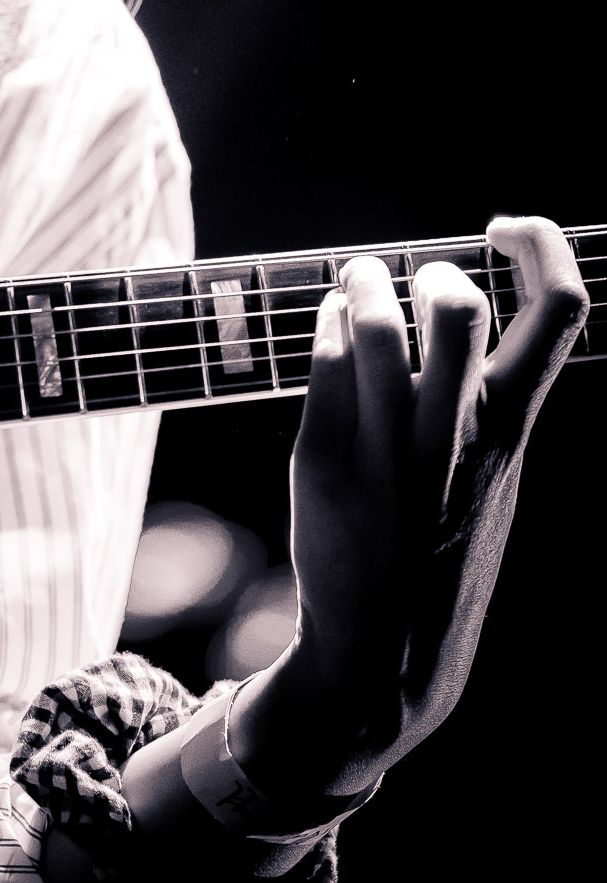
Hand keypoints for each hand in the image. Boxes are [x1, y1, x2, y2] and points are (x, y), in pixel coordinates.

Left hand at [232, 215, 587, 804]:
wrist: (381, 655)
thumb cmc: (439, 547)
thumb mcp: (493, 475)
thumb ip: (491, 398)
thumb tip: (464, 303)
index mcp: (511, 432)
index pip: (558, 313)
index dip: (540, 246)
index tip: (504, 227)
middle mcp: (455, 434)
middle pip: (457, 304)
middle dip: (430, 270)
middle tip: (411, 283)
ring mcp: (388, 445)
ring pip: (375, 323)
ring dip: (363, 282)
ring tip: (358, 286)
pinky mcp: (324, 454)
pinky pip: (324, 357)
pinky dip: (328, 326)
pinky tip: (330, 332)